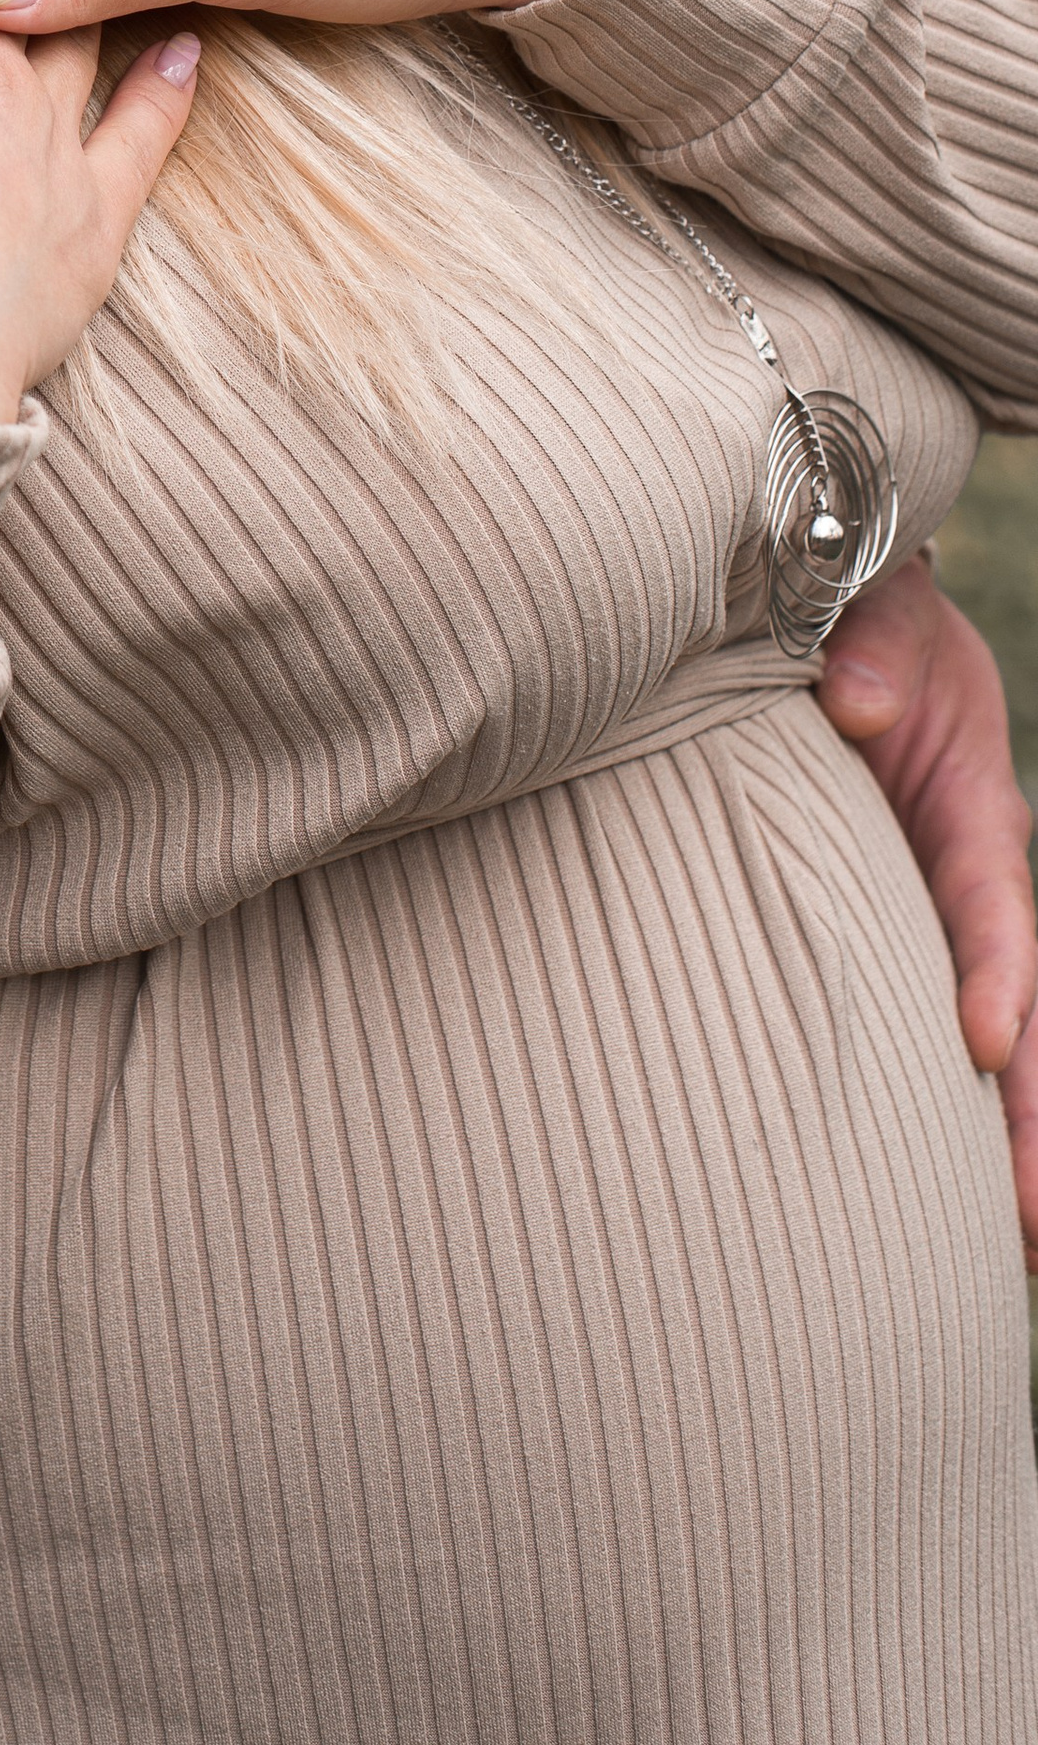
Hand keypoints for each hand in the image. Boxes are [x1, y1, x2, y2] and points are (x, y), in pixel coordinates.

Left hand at [819, 556, 1037, 1263]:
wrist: (835, 617)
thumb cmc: (854, 610)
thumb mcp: (874, 602)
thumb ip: (870, 642)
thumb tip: (848, 705)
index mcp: (971, 801)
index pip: (992, 898)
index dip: (997, 970)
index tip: (984, 1041)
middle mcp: (977, 875)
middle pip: (1025, 1011)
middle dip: (1033, 1115)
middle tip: (1030, 1223)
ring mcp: (943, 916)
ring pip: (1000, 1045)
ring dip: (1013, 1142)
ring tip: (1018, 1251)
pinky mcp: (904, 936)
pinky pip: (929, 1025)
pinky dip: (947, 1110)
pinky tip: (953, 1206)